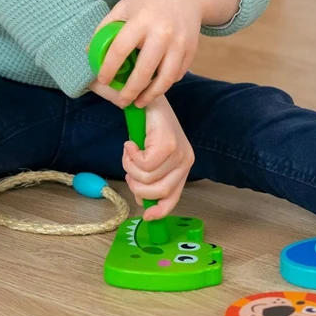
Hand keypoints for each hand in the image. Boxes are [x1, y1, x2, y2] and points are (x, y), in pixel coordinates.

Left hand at [93, 0, 216, 108]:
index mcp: (141, 21)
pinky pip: (178, 74)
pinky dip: (166, 84)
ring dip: (150, 95)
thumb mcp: (124, 6)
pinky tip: (155, 87)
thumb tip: (88, 52)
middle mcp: (161, 33)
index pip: (120, 50)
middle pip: (144, 71)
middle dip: (130, 91)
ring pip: (165, 79)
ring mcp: (179, 43)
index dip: (109, 69)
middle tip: (121, 101)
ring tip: (139, 102)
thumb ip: (106, 28)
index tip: (103, 79)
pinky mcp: (191, 50)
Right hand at [121, 95, 194, 219]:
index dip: (160, 210)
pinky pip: (144, 164)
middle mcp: (186, 161)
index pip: (174, 196)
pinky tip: (130, 143)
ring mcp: (179, 153)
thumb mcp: (150, 158)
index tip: (146, 216)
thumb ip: (151, 179)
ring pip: (147, 178)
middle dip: (136, 185)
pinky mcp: (169, 145)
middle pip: (158, 191)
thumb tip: (142, 202)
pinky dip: (130, 156)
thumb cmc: (148, 127)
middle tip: (129, 168)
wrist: (147, 100)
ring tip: (129, 152)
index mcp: (183, 167)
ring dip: (130, 167)